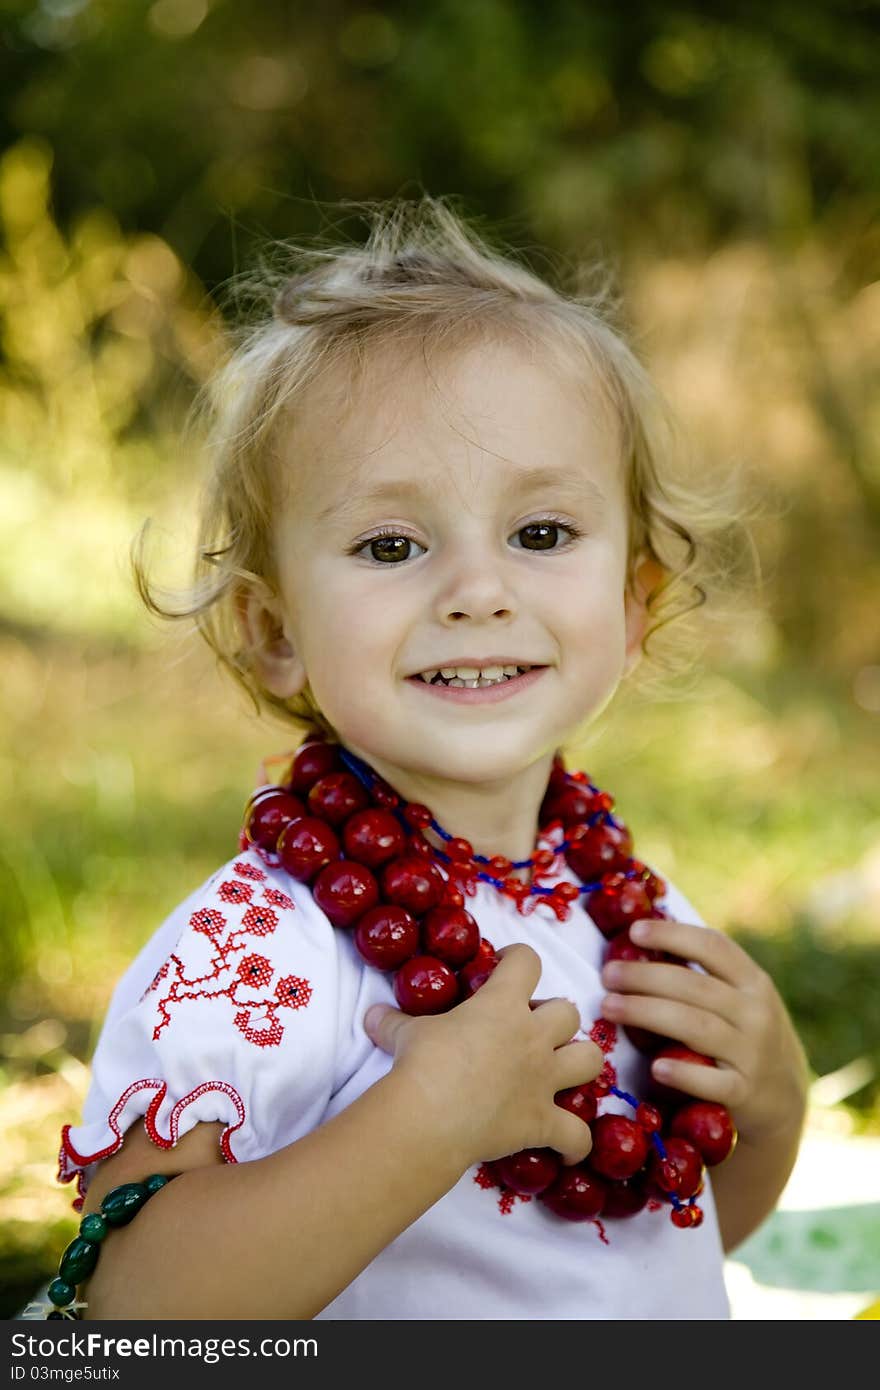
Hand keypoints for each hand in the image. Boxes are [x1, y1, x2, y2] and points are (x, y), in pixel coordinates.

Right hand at [364, 943, 603, 1169]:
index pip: (526, 961)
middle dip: (554, 1017)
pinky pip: (577, 1135)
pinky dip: (575, 1141)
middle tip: (529, 1029)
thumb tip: (370, 1015)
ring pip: (591, 1060)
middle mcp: (532, 1037)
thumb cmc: (421, 1064)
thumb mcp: (405, 1034)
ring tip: (562, 1070)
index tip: (503, 965)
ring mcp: (543, 1079)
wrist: (431, 1115)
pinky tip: (568, 1144)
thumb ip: (393, 1022)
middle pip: (568, 1012)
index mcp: (502, 1005)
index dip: (517, 958)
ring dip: (580, 1062)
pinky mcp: (543, 1121)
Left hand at [600, 918, 808, 1142]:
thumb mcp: (740, 1000)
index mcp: (753, 982)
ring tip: (609, 1007)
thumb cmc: (744, 1036)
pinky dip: (684, 1074)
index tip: (633, 931)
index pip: (713, 946)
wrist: (784, 1098)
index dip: (672, 935)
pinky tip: (656, 1067)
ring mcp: (753, 1054)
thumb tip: (638, 943)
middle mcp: (757, 1013)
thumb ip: (703, 977)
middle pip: (695, 986)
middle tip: (608, 974)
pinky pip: (712, 1082)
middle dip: (645, 977)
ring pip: (696, 1027)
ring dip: (648, 1013)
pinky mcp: (744, 1093)